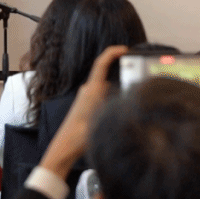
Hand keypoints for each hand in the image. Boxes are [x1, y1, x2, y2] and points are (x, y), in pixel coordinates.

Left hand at [38, 45, 127, 177]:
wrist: (64, 149)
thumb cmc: (79, 137)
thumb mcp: (102, 121)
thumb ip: (116, 108)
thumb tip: (130, 98)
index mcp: (91, 90)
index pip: (101, 63)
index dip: (113, 52)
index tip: (125, 49)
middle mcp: (88, 91)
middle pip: (107, 75)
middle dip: (121, 74)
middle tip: (135, 79)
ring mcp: (86, 98)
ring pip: (106, 88)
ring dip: (116, 90)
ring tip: (129, 99)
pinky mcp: (86, 107)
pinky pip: (102, 97)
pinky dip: (111, 99)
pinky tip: (118, 111)